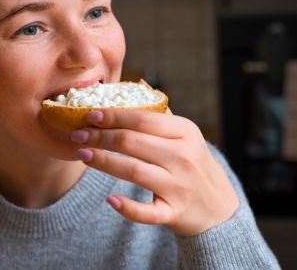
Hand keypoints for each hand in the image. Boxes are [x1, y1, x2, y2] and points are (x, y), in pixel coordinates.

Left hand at [72, 108, 239, 235]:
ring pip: (134, 171)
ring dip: (104, 162)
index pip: (142, 119)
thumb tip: (139, 83)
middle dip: (101, 136)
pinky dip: (128, 207)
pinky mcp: (174, 213)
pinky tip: (110, 199)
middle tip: (77, 135)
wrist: (219, 208)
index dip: (112, 116)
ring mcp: (179, 186)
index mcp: (185, 132)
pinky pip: (147, 211)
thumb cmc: (194, 164)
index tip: (89, 114)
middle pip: (133, 142)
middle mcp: (183, 157)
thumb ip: (161, 112)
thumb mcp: (185, 135)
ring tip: (83, 154)